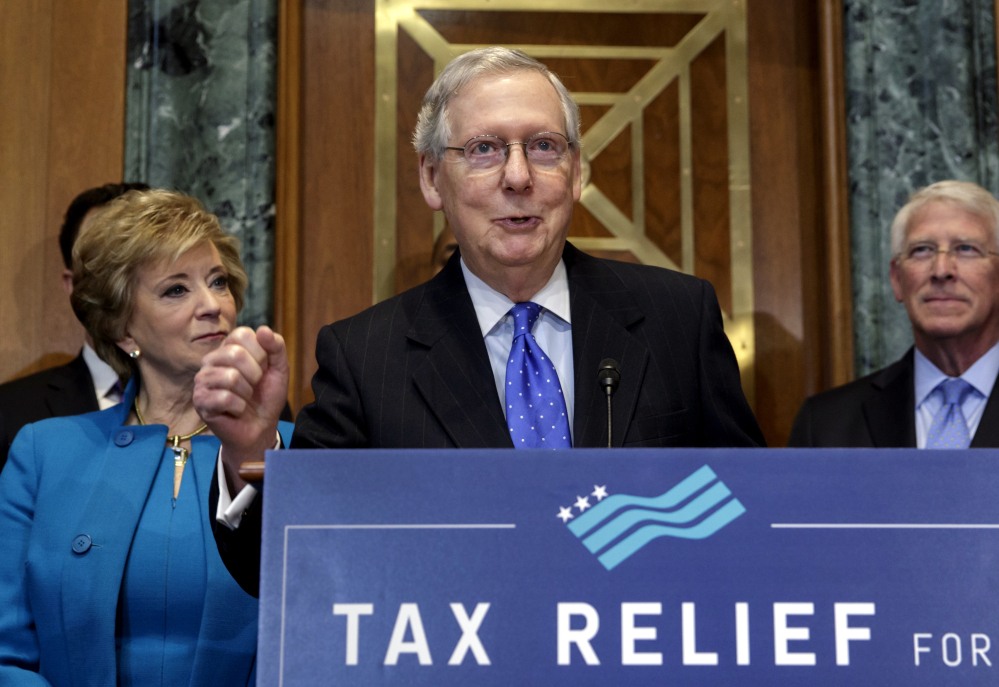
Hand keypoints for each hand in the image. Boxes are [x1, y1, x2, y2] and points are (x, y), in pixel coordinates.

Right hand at [194, 325, 288, 491]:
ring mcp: (203, 380)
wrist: (260, 427)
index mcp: (229, 347)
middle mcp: (212, 360)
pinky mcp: (200, 400)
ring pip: (230, 377)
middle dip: (255, 374)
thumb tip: (263, 330)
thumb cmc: (266, 396)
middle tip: (255, 386)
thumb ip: (276, 347)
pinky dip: (239, 407)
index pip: (242, 334)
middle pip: (235, 354)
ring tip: (245, 398)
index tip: (263, 368)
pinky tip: (237, 410)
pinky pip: (224, 398)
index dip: (261, 353)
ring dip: (247, 393)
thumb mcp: (279, 369)